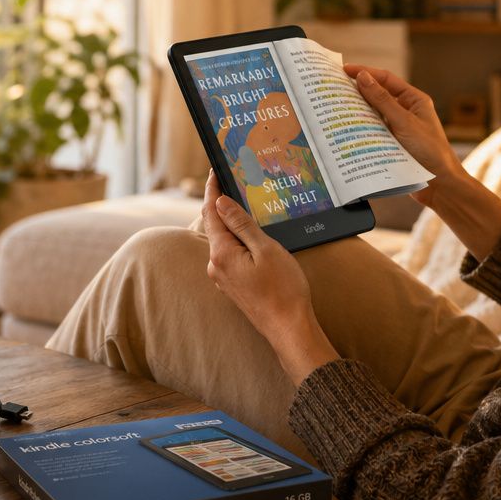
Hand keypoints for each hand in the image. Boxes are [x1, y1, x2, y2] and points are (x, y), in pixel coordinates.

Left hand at [201, 171, 339, 383]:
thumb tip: (221, 202)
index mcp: (222, 254)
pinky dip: (238, 241)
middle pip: (215, 227)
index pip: (211, 214)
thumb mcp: (266, 249)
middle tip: (234, 182)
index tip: (215, 171)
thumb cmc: (283, 289)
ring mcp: (223, 278)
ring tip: (246, 205)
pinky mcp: (233, 286)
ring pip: (224, 242)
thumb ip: (241, 225)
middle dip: (223, 205)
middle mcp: (216, 266)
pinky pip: (231, 255)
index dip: (213, 190)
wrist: (289, 328)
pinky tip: (252, 236)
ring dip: (233, 224)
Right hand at [343, 63, 466, 206]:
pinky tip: (348, 130)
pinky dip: (362, 130)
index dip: (366, 72)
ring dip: (358, 112)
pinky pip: (374, 132)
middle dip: (358, 92)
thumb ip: (383, 100)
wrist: (440, 185)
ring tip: (338, 108)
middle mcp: (406, 112)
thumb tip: (364, 77)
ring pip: (374, 115)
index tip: (345, 70)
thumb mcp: (404, 122)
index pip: (386, 79)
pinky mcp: (393, 144)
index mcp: (414, 100)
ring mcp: (399, 128)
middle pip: (378, 96)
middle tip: (336, 89)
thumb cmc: (431, 152)